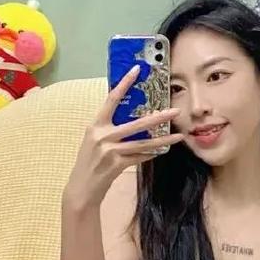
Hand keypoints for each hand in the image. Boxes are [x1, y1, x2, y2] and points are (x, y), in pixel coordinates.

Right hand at [64, 65, 183, 207]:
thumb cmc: (89, 162)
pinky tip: (162, 150)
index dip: (124, 83)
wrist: (81, 188)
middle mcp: (102, 135)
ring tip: (178, 136)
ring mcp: (110, 151)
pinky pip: (139, 157)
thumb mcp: (94, 140)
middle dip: (158, 117)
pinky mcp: (117, 165)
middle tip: (174, 111)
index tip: (136, 70)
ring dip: (163, 140)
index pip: (111, 99)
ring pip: (143, 143)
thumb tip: (132, 118)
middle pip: (136, 124)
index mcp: (95, 125)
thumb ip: (109, 128)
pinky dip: (151, 154)